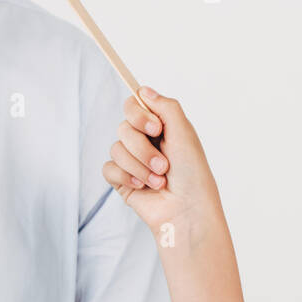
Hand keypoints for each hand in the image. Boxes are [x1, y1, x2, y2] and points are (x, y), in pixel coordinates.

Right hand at [102, 87, 221, 233]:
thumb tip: (143, 90)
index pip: (134, 105)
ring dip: (139, 166)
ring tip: (159, 180)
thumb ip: (165, 107)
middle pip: (124, 127)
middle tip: (164, 164)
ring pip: (116, 148)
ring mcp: (132, 161)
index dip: (139, 114)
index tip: (155, 128)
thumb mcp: (184, 133)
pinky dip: (126, 177)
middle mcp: (145, 141)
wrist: (187, 211)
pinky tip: (143, 186)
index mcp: (160, 127)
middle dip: (143, 148)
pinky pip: (109, 168)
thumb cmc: (193, 175)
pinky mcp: (122, 180)